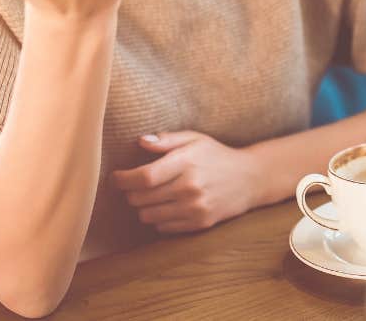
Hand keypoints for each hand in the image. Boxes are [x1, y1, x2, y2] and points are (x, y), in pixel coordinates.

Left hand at [112, 132, 266, 232]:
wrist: (250, 179)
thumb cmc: (217, 155)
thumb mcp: (195, 139)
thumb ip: (167, 140)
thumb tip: (141, 141)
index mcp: (186, 163)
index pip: (144, 177)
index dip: (123, 179)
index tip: (116, 177)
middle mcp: (190, 187)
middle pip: (141, 198)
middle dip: (130, 192)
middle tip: (134, 185)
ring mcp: (195, 208)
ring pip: (148, 215)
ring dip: (142, 207)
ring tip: (150, 196)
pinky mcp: (199, 223)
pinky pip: (163, 227)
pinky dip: (158, 218)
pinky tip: (166, 206)